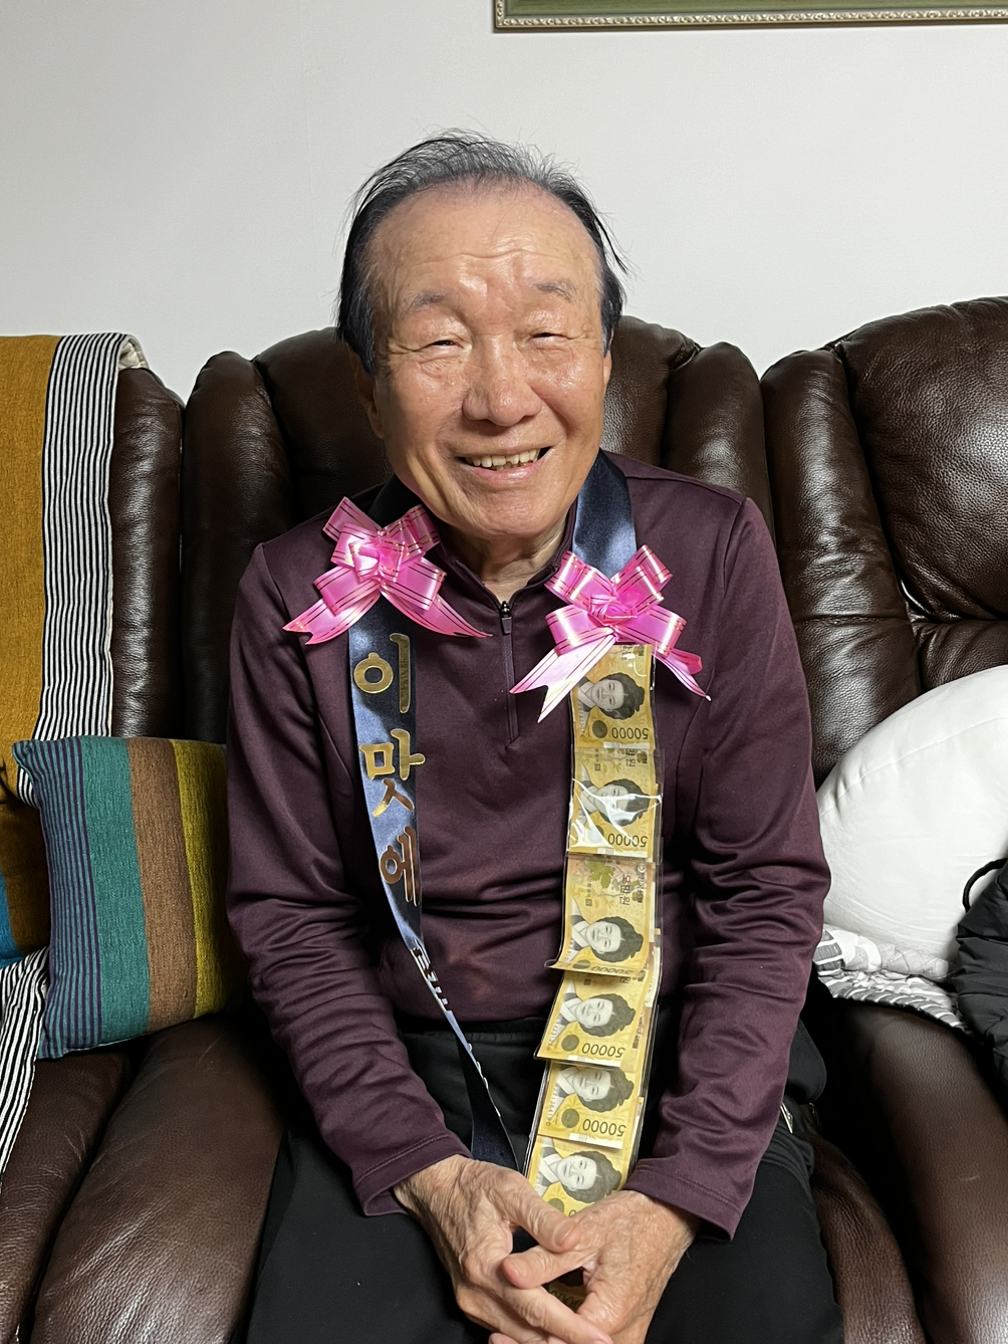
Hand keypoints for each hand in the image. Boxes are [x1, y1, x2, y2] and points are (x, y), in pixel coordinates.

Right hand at [393, 1155, 614, 1343]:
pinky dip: (531, 1334)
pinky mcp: (471, 1302)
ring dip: (549, 1341)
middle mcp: (476, 1293)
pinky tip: (553, 1332)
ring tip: (582, 1341)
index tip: (598, 1338)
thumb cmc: (473, 1187)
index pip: (536, 1307)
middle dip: (565, 1341)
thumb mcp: (511, 1190)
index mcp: (486, 1265)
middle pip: (527, 1331)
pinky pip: (505, 1328)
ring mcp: (471, 1301)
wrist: (435, 1189)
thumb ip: (544, 1218)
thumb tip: (573, 1240)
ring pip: (516, 1335)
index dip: (570, 1327)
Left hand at [498, 1190, 699, 1343]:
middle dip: (535, 1343)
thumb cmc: (631, 1222)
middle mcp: (622, 1333)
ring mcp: (628, 1335)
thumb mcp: (584, 1232)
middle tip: (500, 1338)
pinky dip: (567, 1340)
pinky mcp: (626, 1330)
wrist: (666, 1218)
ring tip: (513, 1335)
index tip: (500, 1333)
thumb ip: (544, 1257)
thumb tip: (508, 1271)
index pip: (560, 1341)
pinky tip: (543, 1331)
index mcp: (610, 1312)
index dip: (526, 1339)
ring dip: (549, 1342)